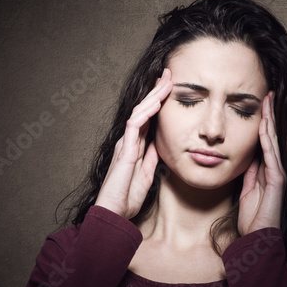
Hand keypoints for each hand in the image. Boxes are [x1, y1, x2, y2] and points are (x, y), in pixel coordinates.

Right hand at [95, 69, 172, 218]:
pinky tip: (156, 103)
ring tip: (165, 81)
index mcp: (136, 146)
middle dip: (157, 91)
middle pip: (144, 110)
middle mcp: (129, 141)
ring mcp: (126, 144)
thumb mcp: (147, 173)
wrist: (114, 212)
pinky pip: (134, 126)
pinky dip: (145, 113)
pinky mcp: (124, 151)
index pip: (149, 117)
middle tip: (169, 74)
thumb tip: (160, 144)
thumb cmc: (127, 195)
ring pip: (139, 112)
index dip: (159, 101)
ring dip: (153, 96)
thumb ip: (152, 157)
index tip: (171, 88)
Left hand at [237, 91, 285, 234]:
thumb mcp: (247, 190)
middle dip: (269, 115)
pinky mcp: (278, 180)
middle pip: (271, 137)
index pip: (264, 141)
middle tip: (267, 94)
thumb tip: (249, 159)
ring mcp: (278, 173)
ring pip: (273, 142)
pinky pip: (271, 156)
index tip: (260, 105)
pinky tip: (264, 126)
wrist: (258, 236)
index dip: (262, 123)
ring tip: (268, 102)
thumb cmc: (252, 217)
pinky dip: (267, 141)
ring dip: (270, 121)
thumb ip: (250, 174)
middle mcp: (275, 168)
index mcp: (266, 170)